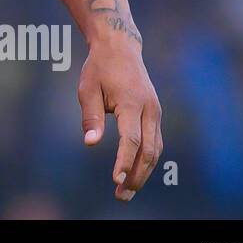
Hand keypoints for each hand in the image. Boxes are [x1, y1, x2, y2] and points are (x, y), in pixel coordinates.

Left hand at [78, 38, 162, 201]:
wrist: (120, 48)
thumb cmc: (99, 68)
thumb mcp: (87, 88)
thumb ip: (91, 116)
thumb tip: (90, 143)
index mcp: (131, 103)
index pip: (131, 140)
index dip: (124, 162)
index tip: (116, 180)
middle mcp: (149, 109)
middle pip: (148, 150)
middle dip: (137, 175)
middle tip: (121, 195)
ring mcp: (155, 111)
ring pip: (155, 149)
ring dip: (144, 171)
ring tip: (127, 189)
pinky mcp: (155, 113)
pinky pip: (155, 141)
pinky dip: (147, 159)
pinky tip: (135, 171)